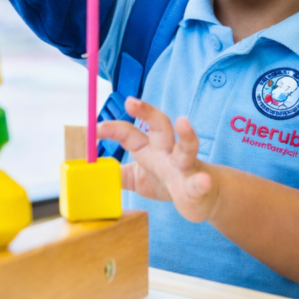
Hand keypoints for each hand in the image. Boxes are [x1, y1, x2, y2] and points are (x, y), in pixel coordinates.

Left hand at [96, 97, 218, 222]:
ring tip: (183, 122)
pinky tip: (202, 181)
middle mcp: (168, 152)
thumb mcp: (138, 179)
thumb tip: (94, 172)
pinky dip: (201, 183)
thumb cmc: (169, 182)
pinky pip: (199, 183)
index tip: (95, 128)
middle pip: (159, 126)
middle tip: (131, 101)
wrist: (204, 196)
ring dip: (186, 134)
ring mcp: (185, 167)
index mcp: (150, 150)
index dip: (113, 129)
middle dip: (147, 112)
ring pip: (187, 147)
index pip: (130, 134)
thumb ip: (118, 174)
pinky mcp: (198, 187)